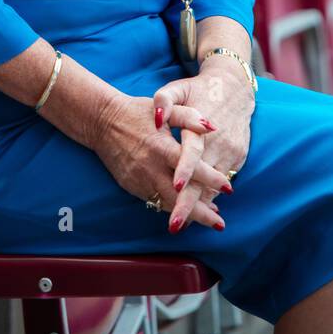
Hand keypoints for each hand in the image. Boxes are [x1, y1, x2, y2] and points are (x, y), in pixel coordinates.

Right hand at [90, 91, 230, 231]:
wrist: (103, 121)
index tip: (229, 188)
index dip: (211, 179)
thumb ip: (189, 117)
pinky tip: (184, 210)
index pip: (192, 168)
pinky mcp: (131, 186)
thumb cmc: (138, 112)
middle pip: (180, 197)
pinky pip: (154, 201)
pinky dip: (171, 208)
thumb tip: (212, 127)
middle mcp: (152, 167)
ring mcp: (140, 179)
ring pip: (167, 204)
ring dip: (188, 214)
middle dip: (202, 212)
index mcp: (163, 147)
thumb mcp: (165, 109)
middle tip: (220, 224)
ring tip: (208, 219)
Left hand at [153, 63, 254, 232]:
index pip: (193, 152)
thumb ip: (164, 100)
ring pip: (214, 185)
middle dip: (189, 204)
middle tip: (174, 225)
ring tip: (181, 224)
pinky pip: (222, 181)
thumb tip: (156, 117)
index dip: (184, 170)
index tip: (174, 187)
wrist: (234, 87)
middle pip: (203, 179)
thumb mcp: (178, 88)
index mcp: (201, 126)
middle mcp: (218, 142)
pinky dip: (210, 195)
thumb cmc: (198, 90)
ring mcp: (230, 152)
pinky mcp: (238, 157)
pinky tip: (197, 209)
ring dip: (200, 205)